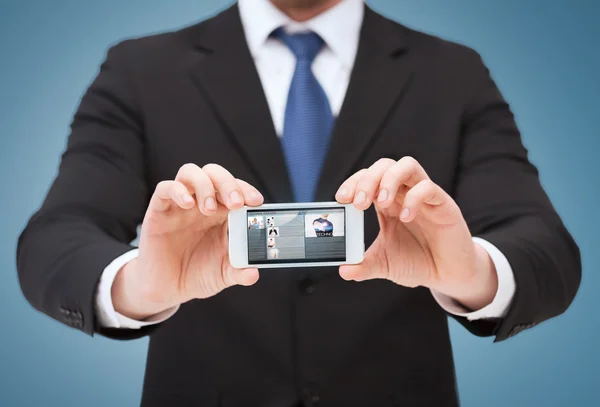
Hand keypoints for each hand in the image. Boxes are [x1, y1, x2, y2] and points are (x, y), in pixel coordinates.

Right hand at [112, 163, 262, 319]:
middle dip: (228, 184)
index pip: (236, 188)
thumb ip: (239, 272)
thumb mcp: (223, 276)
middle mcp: (201, 204)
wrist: (168, 290)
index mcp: (222, 214)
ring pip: (190, 173)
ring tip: (209, 209)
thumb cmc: (198, 276)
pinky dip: (177, 191)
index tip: (256, 201)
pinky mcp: (159, 211)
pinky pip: (165, 188)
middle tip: (236, 203)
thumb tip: (254, 273)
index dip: (246, 190)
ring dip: (204, 185)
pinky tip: (188, 205)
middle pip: (215, 174)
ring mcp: (180, 206)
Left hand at [335, 157, 497, 310]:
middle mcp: (404, 194)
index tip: (341, 199)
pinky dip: (414, 198)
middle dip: (367, 180)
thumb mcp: (385, 265)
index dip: (353, 183)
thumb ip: (364, 266)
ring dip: (389, 180)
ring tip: (382, 202)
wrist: (447, 275)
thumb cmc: (417, 262)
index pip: (367, 178)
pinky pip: (429, 188)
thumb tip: (343, 271)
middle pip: (384, 166)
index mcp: (387, 203)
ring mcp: (424, 197)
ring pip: (407, 166)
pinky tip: (407, 217)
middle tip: (359, 203)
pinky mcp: (443, 205)